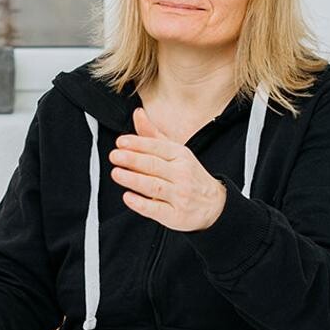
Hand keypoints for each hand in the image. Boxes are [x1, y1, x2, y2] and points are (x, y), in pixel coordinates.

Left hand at [109, 107, 226, 231]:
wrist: (214, 205)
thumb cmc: (188, 176)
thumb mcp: (174, 152)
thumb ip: (152, 135)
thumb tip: (137, 113)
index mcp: (180, 155)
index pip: (158, 147)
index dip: (138, 144)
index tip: (121, 142)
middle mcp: (182, 174)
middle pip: (154, 165)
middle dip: (133, 159)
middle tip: (114, 155)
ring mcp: (180, 195)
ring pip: (154, 186)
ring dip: (134, 179)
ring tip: (117, 173)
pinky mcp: (176, 215)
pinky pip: (156, 209)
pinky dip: (141, 203)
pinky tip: (128, 197)